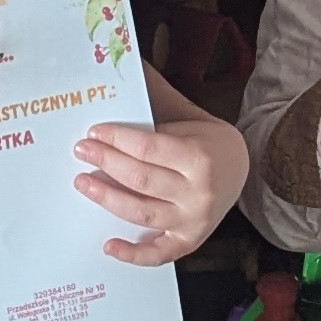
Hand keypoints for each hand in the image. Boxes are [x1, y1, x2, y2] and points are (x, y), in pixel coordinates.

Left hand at [77, 100, 247, 268]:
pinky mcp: (188, 241)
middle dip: (106, 163)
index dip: (117, 140)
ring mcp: (193, 220)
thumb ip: (154, 102)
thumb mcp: (187, 116)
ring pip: (142, 214)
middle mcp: (198, 192)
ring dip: (108, 199)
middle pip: (141, 180)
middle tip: (81, 151)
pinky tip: (108, 246)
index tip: (93, 133)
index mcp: (198, 156)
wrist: (240, 168)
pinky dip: (132, 255)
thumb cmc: (206, 140)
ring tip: (83, 183)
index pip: (148, 148)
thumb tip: (126, 66)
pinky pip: (158, 254)